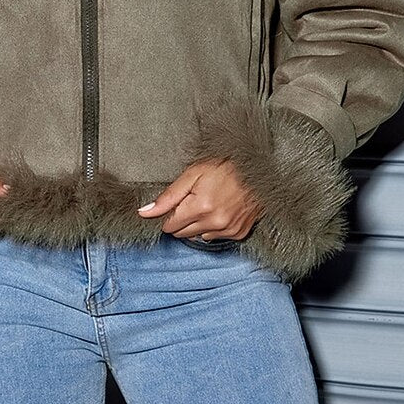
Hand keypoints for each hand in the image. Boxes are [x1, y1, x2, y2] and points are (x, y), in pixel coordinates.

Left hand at [137, 158, 263, 240]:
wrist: (258, 168)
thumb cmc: (225, 166)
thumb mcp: (192, 173)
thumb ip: (168, 196)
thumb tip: (144, 212)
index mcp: (200, 207)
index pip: (169, 226)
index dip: (170, 214)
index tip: (177, 203)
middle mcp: (214, 222)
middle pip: (182, 233)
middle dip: (182, 219)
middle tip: (193, 200)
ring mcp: (228, 229)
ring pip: (199, 236)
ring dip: (198, 224)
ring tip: (208, 203)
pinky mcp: (239, 232)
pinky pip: (217, 237)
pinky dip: (214, 227)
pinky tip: (220, 210)